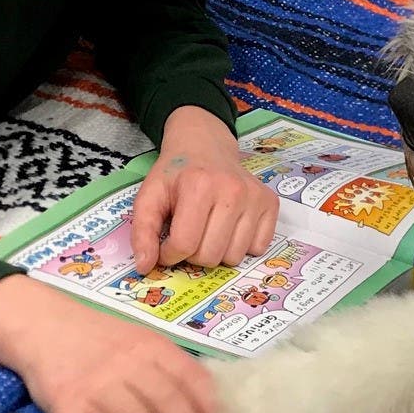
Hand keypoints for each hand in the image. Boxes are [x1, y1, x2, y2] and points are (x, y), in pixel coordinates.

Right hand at [0, 275, 216, 412]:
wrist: (42, 321)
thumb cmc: (95, 337)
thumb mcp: (137, 340)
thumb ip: (163, 366)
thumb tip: (202, 402)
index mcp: (152, 347)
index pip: (191, 377)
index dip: (209, 407)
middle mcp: (129, 362)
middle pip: (168, 400)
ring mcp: (98, 382)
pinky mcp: (67, 400)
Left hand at [130, 106, 278, 272]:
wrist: (206, 145)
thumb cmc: (177, 174)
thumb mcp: (149, 196)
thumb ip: (142, 232)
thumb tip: (145, 267)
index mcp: (199, 186)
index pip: (184, 245)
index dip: (170, 254)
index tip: (167, 244)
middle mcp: (233, 191)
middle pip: (211, 256)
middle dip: (193, 254)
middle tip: (189, 234)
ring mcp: (255, 197)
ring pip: (235, 257)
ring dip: (217, 251)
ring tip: (209, 230)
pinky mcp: (271, 203)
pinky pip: (258, 248)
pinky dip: (242, 246)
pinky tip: (231, 227)